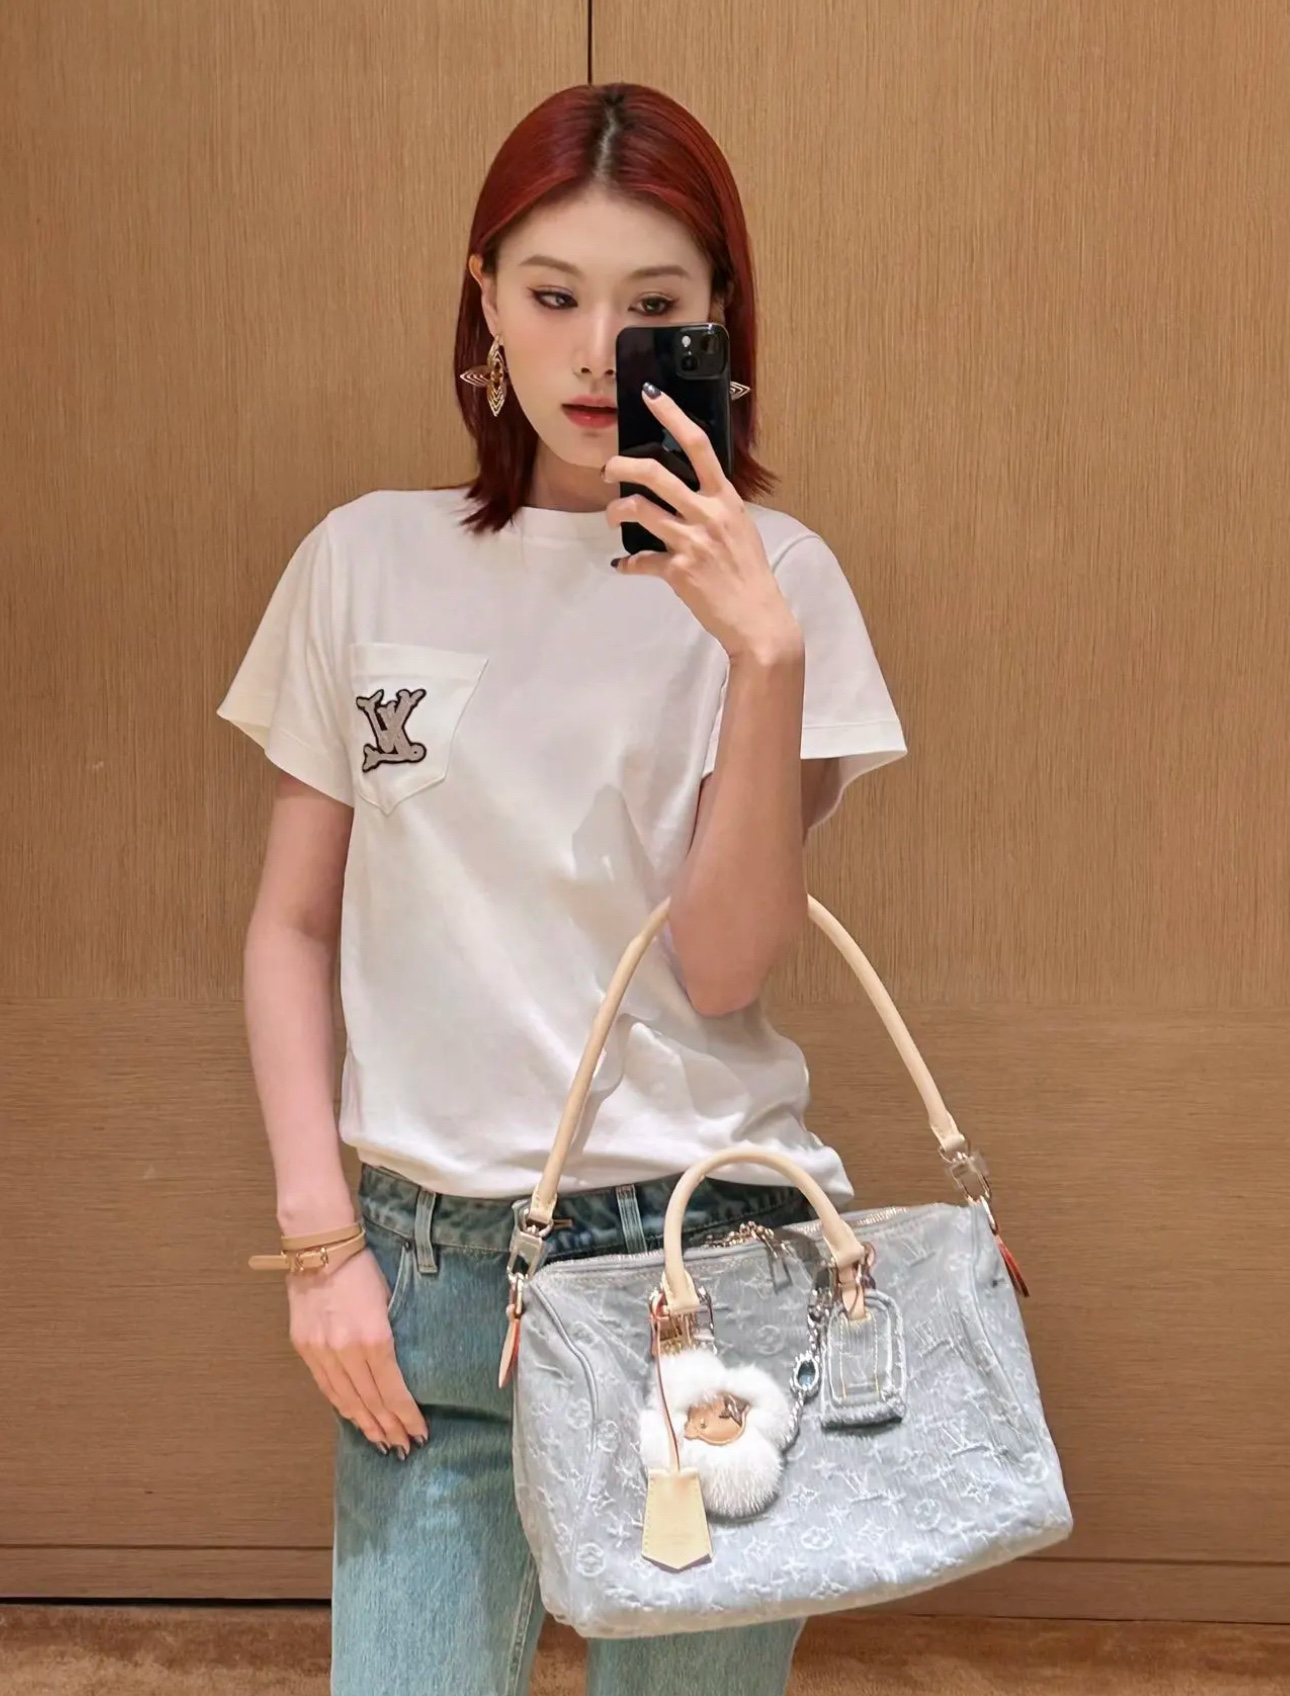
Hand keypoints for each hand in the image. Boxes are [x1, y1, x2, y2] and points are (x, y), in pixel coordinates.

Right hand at [286, 1247, 428, 1454]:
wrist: (320, 1249)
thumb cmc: (362, 1267)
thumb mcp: (390, 1298)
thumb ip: (391, 1337)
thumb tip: (401, 1368)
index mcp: (375, 1336)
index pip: (393, 1389)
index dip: (406, 1415)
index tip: (419, 1432)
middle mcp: (347, 1350)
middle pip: (371, 1401)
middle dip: (389, 1427)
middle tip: (403, 1446)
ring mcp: (323, 1351)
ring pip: (346, 1399)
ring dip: (366, 1424)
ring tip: (381, 1441)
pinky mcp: (305, 1348)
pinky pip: (326, 1386)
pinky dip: (341, 1406)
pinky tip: (354, 1418)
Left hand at [602, 387, 801, 661]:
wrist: (757, 618)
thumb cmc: (749, 574)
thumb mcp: (740, 529)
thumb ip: (715, 507)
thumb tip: (689, 494)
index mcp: (726, 498)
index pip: (698, 445)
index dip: (671, 415)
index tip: (650, 395)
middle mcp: (708, 514)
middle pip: (656, 472)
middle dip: (622, 465)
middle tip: (609, 470)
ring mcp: (692, 542)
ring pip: (639, 510)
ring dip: (616, 511)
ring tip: (613, 517)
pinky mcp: (678, 570)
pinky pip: (639, 561)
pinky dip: (627, 564)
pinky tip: (623, 567)